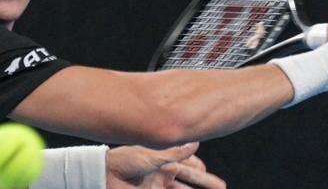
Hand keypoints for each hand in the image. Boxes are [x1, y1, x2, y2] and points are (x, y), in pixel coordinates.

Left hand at [106, 142, 225, 188]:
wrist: (105, 174)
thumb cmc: (125, 160)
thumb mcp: (153, 155)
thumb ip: (175, 152)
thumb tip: (195, 143)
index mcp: (163, 158)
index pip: (187, 163)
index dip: (199, 167)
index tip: (207, 170)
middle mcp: (163, 172)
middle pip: (190, 178)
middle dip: (206, 182)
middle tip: (222, 187)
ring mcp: (158, 185)